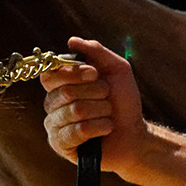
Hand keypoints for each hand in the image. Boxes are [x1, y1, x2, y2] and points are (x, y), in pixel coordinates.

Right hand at [40, 36, 148, 171]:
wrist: (135, 134)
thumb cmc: (123, 102)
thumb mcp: (117, 69)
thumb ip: (96, 52)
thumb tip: (71, 41)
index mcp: (60, 85)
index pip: (50, 74)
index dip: (73, 73)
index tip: (94, 73)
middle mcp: (52, 104)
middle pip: (64, 92)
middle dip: (95, 93)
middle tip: (107, 98)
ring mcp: (54, 125)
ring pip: (74, 111)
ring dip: (101, 111)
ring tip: (108, 116)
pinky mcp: (60, 145)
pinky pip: (76, 132)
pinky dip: (98, 128)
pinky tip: (105, 129)